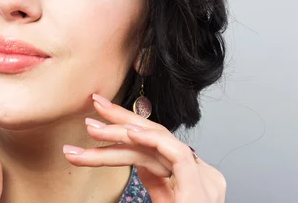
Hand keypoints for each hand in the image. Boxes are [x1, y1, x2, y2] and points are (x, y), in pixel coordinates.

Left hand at [63, 93, 226, 202]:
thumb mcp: (164, 201)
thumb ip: (155, 182)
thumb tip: (132, 159)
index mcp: (190, 179)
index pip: (155, 145)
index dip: (127, 127)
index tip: (99, 118)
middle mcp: (200, 175)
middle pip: (156, 138)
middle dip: (122, 118)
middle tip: (94, 104)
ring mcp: (204, 181)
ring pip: (158, 145)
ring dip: (122, 132)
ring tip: (93, 127)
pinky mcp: (200, 190)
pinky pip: (177, 155)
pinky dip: (153, 141)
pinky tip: (129, 133)